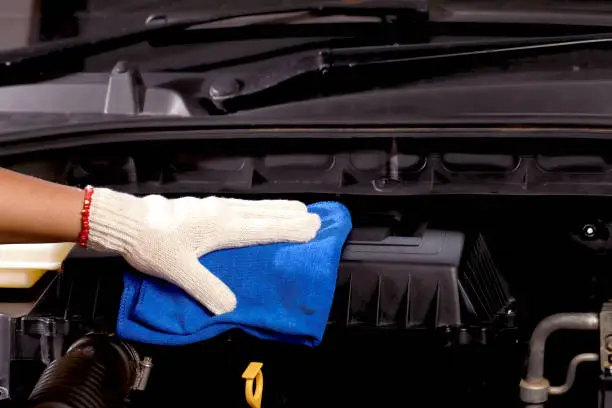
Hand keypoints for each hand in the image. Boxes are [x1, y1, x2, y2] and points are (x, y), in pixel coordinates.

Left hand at [86, 189, 320, 314]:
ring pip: (254, 206)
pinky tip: (257, 211)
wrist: (127, 222)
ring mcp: (214, 207)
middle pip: (265, 213)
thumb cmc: (152, 244)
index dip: (290, 229)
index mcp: (222, 227)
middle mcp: (223, 213)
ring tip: (295, 208)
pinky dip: (259, 207)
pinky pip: (242, 205)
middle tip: (314, 216)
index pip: (264, 228)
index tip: (313, 228)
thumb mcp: (178, 270)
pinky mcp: (205, 206)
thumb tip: (229, 308)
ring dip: (277, 208)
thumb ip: (205, 288)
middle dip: (290, 215)